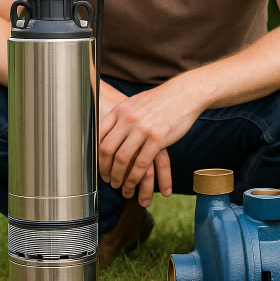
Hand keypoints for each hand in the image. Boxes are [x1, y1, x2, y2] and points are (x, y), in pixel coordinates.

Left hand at [98, 79, 203, 206]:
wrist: (184, 95)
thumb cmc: (160, 100)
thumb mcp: (134, 103)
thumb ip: (121, 116)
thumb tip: (108, 130)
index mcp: (120, 110)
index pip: (98, 135)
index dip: (95, 154)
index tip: (97, 165)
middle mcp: (128, 119)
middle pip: (107, 149)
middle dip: (105, 169)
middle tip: (107, 179)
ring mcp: (142, 129)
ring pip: (123, 159)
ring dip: (119, 176)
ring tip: (120, 186)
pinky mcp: (158, 139)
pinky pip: (142, 163)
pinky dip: (135, 176)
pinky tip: (134, 183)